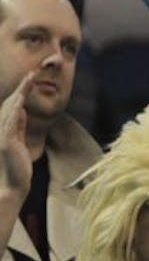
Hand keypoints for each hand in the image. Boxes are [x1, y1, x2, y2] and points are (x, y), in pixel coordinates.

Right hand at [0, 71, 34, 194]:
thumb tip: (21, 110)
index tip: (31, 79)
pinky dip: (15, 111)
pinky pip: (10, 123)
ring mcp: (2, 134)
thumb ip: (18, 126)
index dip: (22, 92)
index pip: (13, 106)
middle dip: (22, 88)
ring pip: (11, 109)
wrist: (11, 187)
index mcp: (5, 127)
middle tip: (32, 73)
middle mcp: (1, 128)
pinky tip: (21, 101)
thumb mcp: (19, 142)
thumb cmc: (16, 167)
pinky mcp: (5, 142)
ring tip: (29, 80)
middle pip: (12, 103)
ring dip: (20, 94)